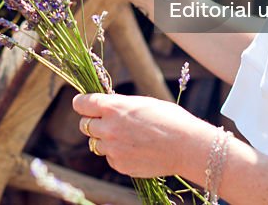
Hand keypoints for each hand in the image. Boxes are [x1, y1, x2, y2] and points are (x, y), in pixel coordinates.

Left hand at [74, 93, 211, 177]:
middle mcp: (108, 128)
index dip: (81, 103)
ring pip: (96, 143)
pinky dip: (117, 154)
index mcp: (113, 107)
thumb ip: (120, 105)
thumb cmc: (169, 118)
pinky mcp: (120, 165)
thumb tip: (106, 105)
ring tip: (126, 137)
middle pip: (84, 125)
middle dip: (93, 122)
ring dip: (105, 140)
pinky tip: (135, 150)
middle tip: (107, 122)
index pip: (81, 103)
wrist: (186, 145)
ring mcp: (113, 149)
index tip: (83, 104)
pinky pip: (110, 158)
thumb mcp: (141, 103)